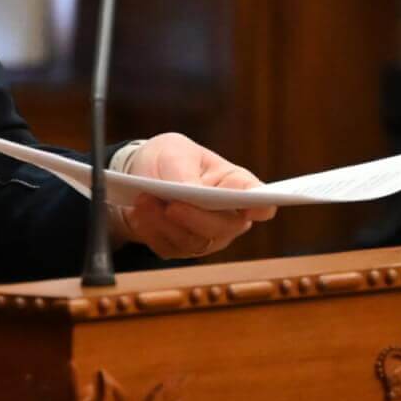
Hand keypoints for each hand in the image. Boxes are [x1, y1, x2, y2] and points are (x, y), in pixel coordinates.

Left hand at [113, 133, 274, 259]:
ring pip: (194, 241)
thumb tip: (190, 194)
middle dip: (195, 217)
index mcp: (236, 184)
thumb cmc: (169, 159)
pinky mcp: (182, 248)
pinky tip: (139, 215)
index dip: (261, 205)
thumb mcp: (174, 152)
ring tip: (143, 202)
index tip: (256, 208)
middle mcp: (229, 216)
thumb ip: (185, 173)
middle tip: (170, 205)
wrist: (139, 175)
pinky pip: (169, 248)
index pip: (259, 200)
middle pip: (224, 227)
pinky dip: (152, 231)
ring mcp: (207, 236)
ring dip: (165, 223)